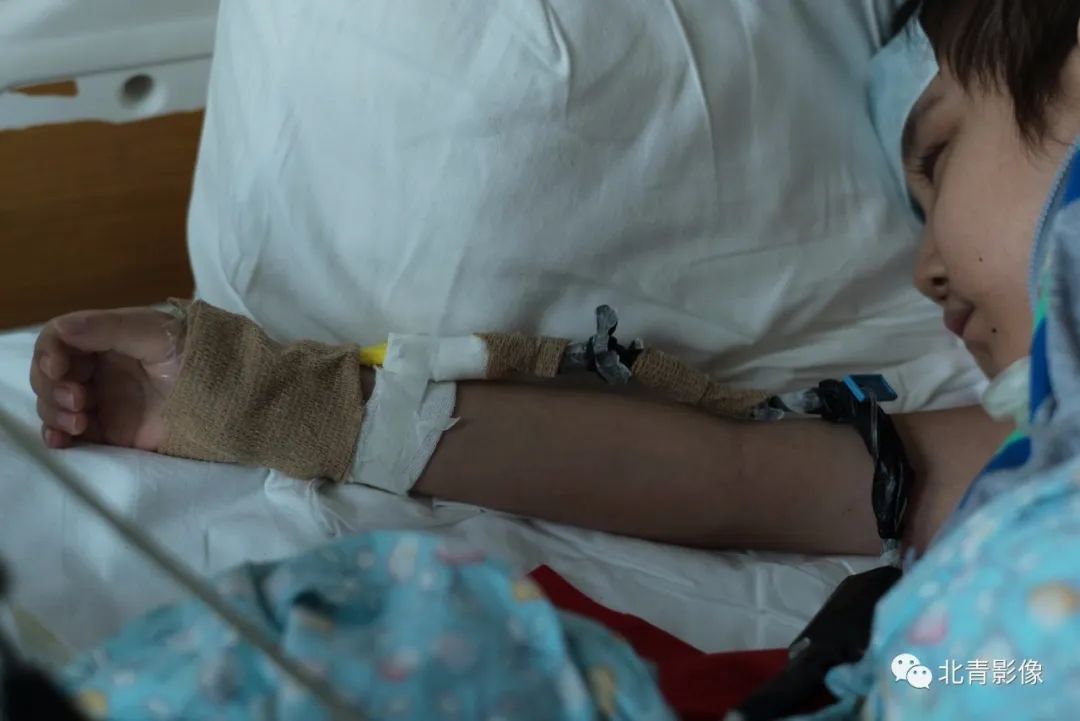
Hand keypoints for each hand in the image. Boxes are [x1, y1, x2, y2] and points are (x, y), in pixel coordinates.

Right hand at [30, 306, 184, 450]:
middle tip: (77, 399)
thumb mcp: (154, 333)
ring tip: (78, 421)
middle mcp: (98, 369)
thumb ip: (108, 329)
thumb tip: (61, 329)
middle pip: (50, 375)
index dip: (48, 353)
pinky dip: (58, 437)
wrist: (228, 394)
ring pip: (56, 405)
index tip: (57, 368)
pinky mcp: (111, 431)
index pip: (58, 341)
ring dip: (54, 413)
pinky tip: (60, 441)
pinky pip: (73, 435)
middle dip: (52, 388)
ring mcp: (103, 401)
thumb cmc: (195, 353)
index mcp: (105, 338)